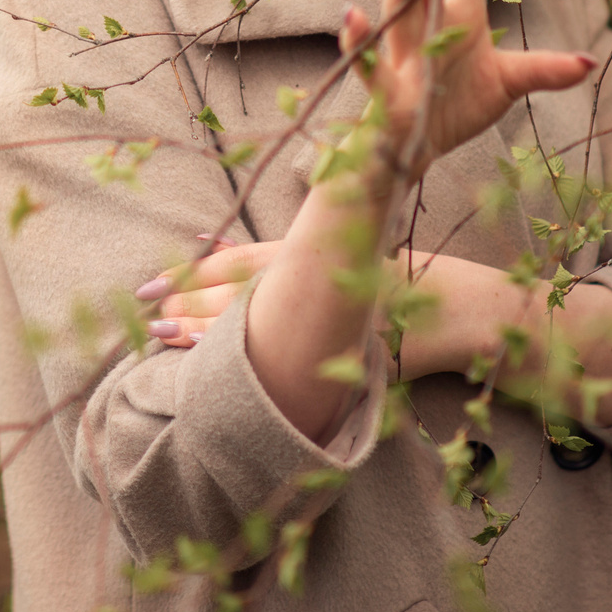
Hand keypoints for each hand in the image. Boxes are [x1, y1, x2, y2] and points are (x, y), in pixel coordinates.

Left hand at [142, 245, 527, 360]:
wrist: (468, 312)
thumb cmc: (412, 279)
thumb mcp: (357, 250)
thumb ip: (302, 250)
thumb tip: (226, 241)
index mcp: (316, 255)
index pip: (242, 262)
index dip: (196, 268)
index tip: (156, 276)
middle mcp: (315, 286)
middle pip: (236, 296)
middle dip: (187, 301)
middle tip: (143, 307)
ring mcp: (328, 325)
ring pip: (252, 329)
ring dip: (203, 333)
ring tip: (160, 334)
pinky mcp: (344, 359)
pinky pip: (284, 366)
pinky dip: (247, 366)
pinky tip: (214, 370)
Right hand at [349, 0, 595, 179]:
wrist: (412, 147)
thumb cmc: (453, 102)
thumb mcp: (507, 83)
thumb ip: (543, 69)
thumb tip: (591, 62)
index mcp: (452, 6)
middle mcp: (422, 18)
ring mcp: (399, 50)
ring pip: (397, 1)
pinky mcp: (383, 88)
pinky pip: (364, 60)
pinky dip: (355, 40)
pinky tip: (352, 16)